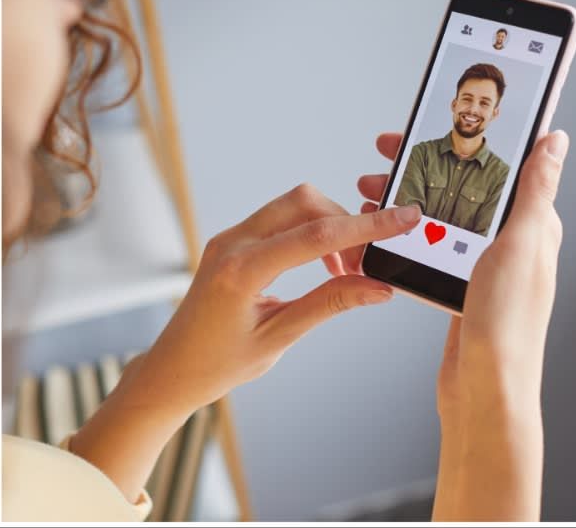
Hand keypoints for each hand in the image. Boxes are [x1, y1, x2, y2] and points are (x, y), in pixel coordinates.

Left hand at [132, 183, 421, 417]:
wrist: (171, 371)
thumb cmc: (218, 364)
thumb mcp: (280, 338)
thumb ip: (330, 304)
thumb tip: (379, 287)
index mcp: (242, 271)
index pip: (317, 235)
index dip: (367, 226)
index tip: (405, 218)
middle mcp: (233, 244)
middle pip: (306, 203)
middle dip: (347, 223)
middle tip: (369, 263)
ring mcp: (231, 238)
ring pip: (296, 205)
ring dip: (330, 228)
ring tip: (348, 271)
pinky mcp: (234, 241)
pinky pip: (282, 220)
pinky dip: (312, 234)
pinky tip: (326, 267)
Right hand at [357, 130, 568, 403]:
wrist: (486, 389)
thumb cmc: (510, 323)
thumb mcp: (523, 243)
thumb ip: (536, 190)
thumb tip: (554, 140)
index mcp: (535, 226)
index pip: (504, 165)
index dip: (470, 138)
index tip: (433, 120)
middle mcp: (514, 243)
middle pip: (466, 186)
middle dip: (424, 166)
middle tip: (386, 152)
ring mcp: (487, 267)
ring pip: (443, 215)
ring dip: (407, 199)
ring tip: (370, 190)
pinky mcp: (464, 289)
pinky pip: (433, 248)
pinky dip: (407, 234)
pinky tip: (383, 229)